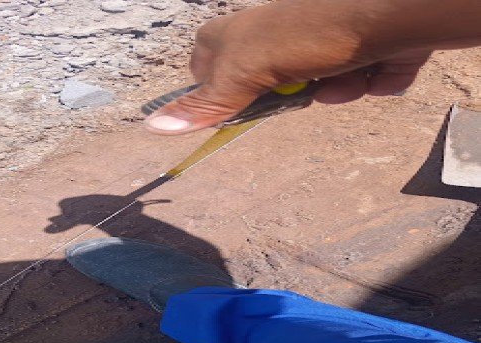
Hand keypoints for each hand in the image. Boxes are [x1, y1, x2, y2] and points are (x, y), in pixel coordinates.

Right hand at [144, 0, 479, 134]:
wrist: (391, 14)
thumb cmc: (307, 36)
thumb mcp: (245, 73)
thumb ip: (204, 104)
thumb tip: (152, 127)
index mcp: (236, 33)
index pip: (204, 72)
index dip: (219, 92)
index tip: (235, 103)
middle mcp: (273, 35)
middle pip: (262, 89)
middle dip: (285, 97)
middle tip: (294, 85)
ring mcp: (315, 43)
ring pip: (310, 91)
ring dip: (330, 90)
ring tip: (343, 72)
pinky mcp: (357, 52)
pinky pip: (350, 86)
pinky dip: (362, 83)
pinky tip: (371, 68)